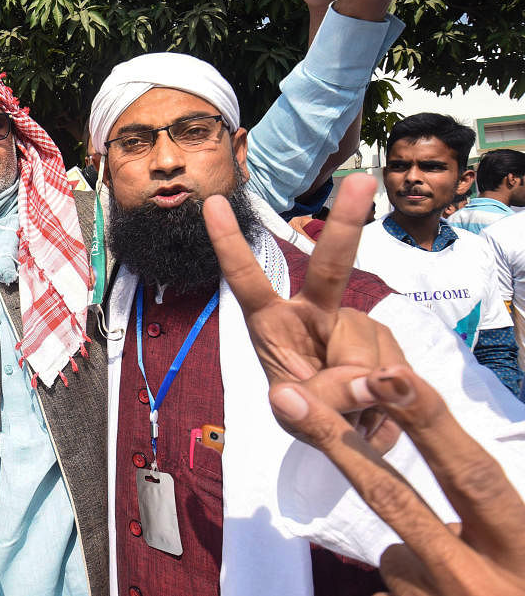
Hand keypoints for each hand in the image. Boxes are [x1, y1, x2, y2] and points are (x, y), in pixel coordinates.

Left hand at [204, 173, 406, 451]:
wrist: (348, 432)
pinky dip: (389, 404)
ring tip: (347, 414)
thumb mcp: (296, 416)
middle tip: (360, 180)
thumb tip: (373, 383)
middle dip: (346, 221)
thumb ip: (319, 407)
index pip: (246, 280)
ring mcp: (357, 325)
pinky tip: (376, 411)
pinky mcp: (391, 344)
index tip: (215, 201)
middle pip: (331, 267)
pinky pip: (397, 375)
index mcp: (272, 322)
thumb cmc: (305, 410)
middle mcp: (315, 312)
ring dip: (361, 396)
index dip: (229, 243)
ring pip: (366, 353)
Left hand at [269, 365, 524, 595]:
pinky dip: (417, 593)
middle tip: (288, 397)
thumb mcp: (518, 547)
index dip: (431, 422)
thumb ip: (485, 510)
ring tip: (463, 588)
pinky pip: (397, 592)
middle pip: (395, 501)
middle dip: (337, 444)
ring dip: (417, 564)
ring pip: (395, 558)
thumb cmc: (515, 582)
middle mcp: (483, 583)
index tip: (389, 373)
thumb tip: (429, 450)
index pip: (473, 475)